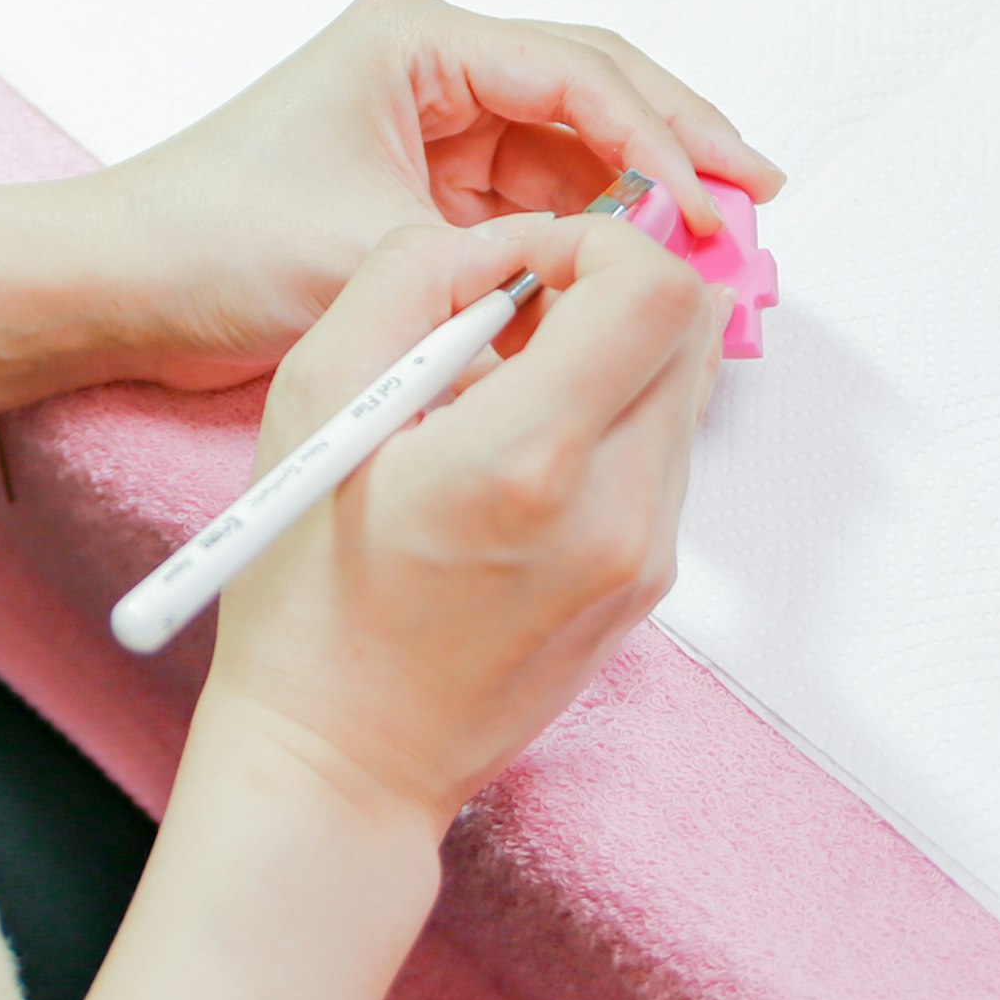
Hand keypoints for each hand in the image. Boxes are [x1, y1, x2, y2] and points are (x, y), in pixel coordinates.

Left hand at [88, 0, 778, 392]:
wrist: (117, 291)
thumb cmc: (213, 244)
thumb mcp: (376, 254)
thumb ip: (512, 266)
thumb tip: (628, 285)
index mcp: (419, 39)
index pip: (580, 75)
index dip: (663, 141)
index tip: (715, 208)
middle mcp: (437, 65)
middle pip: (599, 93)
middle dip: (682, 150)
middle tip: (760, 207)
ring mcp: (439, 125)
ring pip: (580, 152)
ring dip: (647, 198)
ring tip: (723, 253)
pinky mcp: (434, 188)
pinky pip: (542, 202)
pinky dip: (596, 237)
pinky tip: (647, 273)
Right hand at [197, 210, 723, 828]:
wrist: (341, 760)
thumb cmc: (306, 600)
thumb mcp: (313, 401)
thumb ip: (407, 279)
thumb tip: (500, 239)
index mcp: (527, 461)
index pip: (656, 291)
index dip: (600, 243)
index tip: (526, 266)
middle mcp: (614, 511)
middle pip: (693, 327)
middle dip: (611, 289)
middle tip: (518, 313)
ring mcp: (644, 556)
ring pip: (686, 385)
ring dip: (614, 352)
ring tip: (504, 387)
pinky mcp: (648, 584)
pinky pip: (665, 451)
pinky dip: (611, 417)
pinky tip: (519, 452)